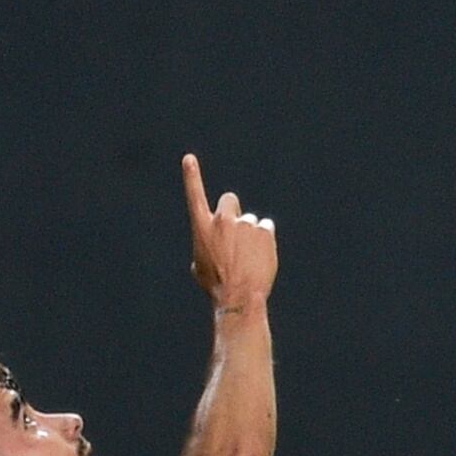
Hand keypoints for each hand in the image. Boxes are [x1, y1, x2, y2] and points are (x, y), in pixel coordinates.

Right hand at [181, 153, 277, 309]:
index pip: (195, 196)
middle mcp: (223, 221)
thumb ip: (207, 246)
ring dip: (250, 234)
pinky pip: (266, 229)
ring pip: (250, 221)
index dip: (191, 176)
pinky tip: (259, 258)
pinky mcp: (265, 231)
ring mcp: (245, 224)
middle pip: (230, 201)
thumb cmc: (216, 286)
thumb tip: (216, 244)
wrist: (239, 297)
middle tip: (235, 236)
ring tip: (248, 258)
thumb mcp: (201, 267)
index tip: (189, 158)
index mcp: (202, 229)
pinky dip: (264, 241)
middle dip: (233, 213)